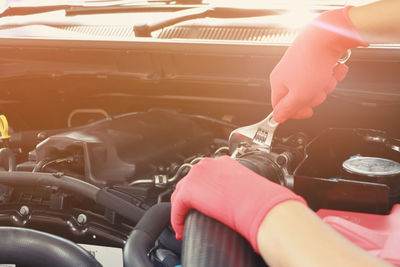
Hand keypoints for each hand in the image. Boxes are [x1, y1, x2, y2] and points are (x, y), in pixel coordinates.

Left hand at [170, 156, 305, 251]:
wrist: (258, 204)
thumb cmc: (259, 199)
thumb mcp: (245, 188)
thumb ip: (234, 189)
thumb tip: (234, 201)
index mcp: (222, 162)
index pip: (202, 176)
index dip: (199, 192)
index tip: (201, 205)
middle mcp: (207, 165)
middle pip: (188, 183)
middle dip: (187, 201)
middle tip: (188, 216)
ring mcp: (196, 175)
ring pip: (180, 195)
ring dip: (181, 211)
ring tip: (184, 225)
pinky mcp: (189, 190)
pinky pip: (177, 208)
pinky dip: (177, 221)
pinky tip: (182, 231)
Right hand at [270, 6, 367, 122]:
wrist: (327, 36)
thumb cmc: (311, 63)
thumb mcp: (299, 95)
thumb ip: (287, 109)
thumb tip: (277, 118)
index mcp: (279, 82)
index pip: (280, 106)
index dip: (295, 112)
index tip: (307, 112)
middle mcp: (289, 74)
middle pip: (302, 98)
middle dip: (315, 96)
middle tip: (317, 89)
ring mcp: (303, 67)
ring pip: (317, 88)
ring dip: (326, 85)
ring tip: (326, 76)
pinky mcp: (317, 60)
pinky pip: (326, 75)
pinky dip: (333, 74)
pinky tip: (334, 68)